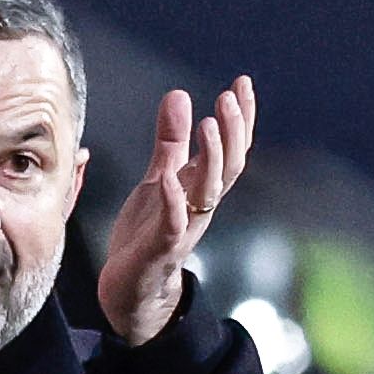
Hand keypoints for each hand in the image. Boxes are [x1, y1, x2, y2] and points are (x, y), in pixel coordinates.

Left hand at [98, 76, 255, 343]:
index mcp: (202, 188)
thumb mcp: (160, 177)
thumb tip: (179, 94)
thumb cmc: (147, 233)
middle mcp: (200, 207)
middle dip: (233, 131)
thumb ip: (171, 140)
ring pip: (209, 192)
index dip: (241, 118)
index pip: (232, 149)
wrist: (131, 290)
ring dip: (213, 158)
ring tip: (208, 123)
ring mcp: (183, 227)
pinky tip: (169, 177)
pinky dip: (173, 201)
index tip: (242, 83)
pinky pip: (172, 223)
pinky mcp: (160, 248)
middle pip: (229, 166)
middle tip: (230, 97)